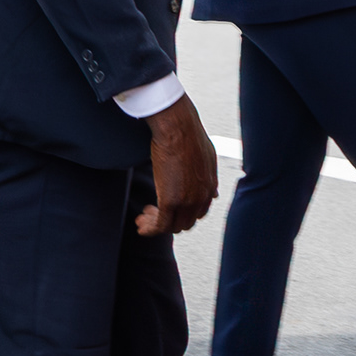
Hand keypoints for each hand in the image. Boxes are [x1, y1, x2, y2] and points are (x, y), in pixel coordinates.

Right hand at [138, 95, 217, 236]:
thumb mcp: (206, 157)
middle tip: (151, 213)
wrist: (179, 128)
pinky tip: (140, 223)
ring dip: (156, 225)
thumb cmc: (188, 135)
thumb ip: (208, 178)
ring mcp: (187, 201)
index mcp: (210, 186)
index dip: (183, 213)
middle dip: (169, 221)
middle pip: (186, 222)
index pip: (199, 212)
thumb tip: (214, 193)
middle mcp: (202, 197)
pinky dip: (150, 228)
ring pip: (172, 226)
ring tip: (142, 219)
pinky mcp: (170, 201)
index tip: (168, 208)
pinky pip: (160, 225)